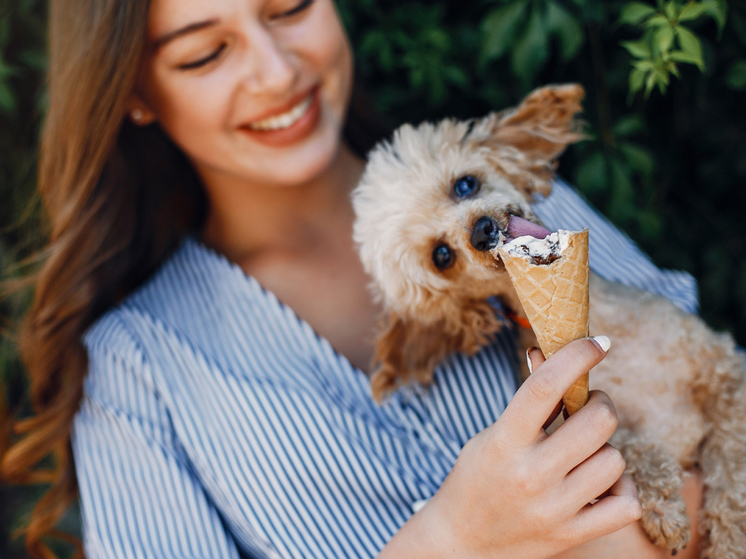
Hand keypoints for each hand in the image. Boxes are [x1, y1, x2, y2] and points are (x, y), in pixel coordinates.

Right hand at [384, 338, 641, 558]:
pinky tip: (601, 483)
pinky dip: (621, 489)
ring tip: (585, 451)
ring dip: (605, 448)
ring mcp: (554, 509)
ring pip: (614, 459)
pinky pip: (625, 504)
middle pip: (597, 420)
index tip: (597, 342)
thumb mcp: (491, 436)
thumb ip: (526, 402)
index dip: (576, 356)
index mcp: (503, 442)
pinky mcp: (572, 535)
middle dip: (599, 404)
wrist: (461, 545)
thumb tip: (548, 354)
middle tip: (587, 406)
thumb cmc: (475, 480)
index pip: (544, 386)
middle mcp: (530, 474)